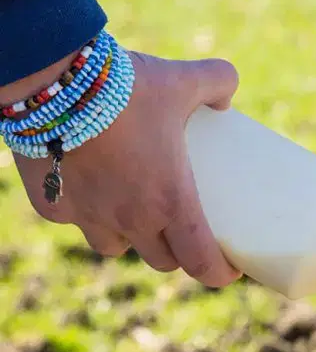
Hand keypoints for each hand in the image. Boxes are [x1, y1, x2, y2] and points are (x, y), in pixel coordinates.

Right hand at [7, 51, 241, 286]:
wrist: (50, 78)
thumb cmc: (124, 85)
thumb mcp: (181, 79)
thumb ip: (215, 81)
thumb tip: (227, 97)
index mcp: (171, 202)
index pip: (201, 263)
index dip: (218, 273)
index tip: (229, 268)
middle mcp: (130, 219)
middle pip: (161, 260)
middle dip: (176, 253)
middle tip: (185, 233)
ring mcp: (88, 215)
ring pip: (113, 248)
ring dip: (129, 239)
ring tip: (135, 216)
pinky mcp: (51, 205)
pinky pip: (72, 220)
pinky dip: (83, 212)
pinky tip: (87, 191)